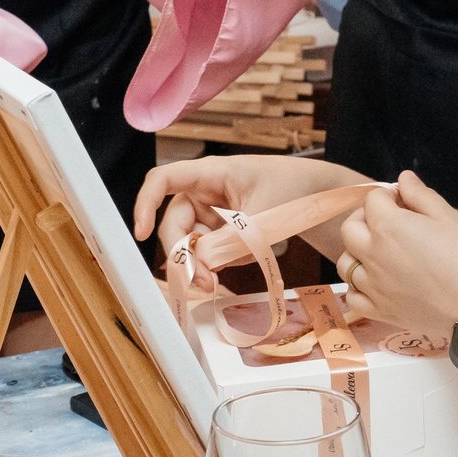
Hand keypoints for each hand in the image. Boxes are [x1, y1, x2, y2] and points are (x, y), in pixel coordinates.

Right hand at [131, 154, 364, 254]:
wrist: (315, 194)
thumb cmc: (290, 188)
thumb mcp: (263, 215)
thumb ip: (231, 241)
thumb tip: (200, 267)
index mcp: (210, 173)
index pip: (163, 180)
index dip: (145, 204)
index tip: (142, 233)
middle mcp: (203, 192)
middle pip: (174, 224)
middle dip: (183, 255)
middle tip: (202, 283)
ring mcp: (210, 213)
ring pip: (191, 243)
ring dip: (202, 264)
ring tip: (223, 276)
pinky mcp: (220, 231)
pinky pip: (209, 252)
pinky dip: (220, 262)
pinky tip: (242, 260)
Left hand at [338, 171, 457, 344]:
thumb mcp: (449, 217)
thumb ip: (420, 195)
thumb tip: (404, 179)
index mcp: (389, 226)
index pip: (373, 199)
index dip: (389, 195)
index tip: (405, 201)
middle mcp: (374, 255)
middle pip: (350, 228)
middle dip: (365, 219)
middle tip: (388, 222)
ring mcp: (374, 286)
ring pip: (346, 263)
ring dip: (358, 252)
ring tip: (380, 253)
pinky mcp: (380, 311)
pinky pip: (353, 296)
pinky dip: (358, 287)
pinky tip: (377, 283)